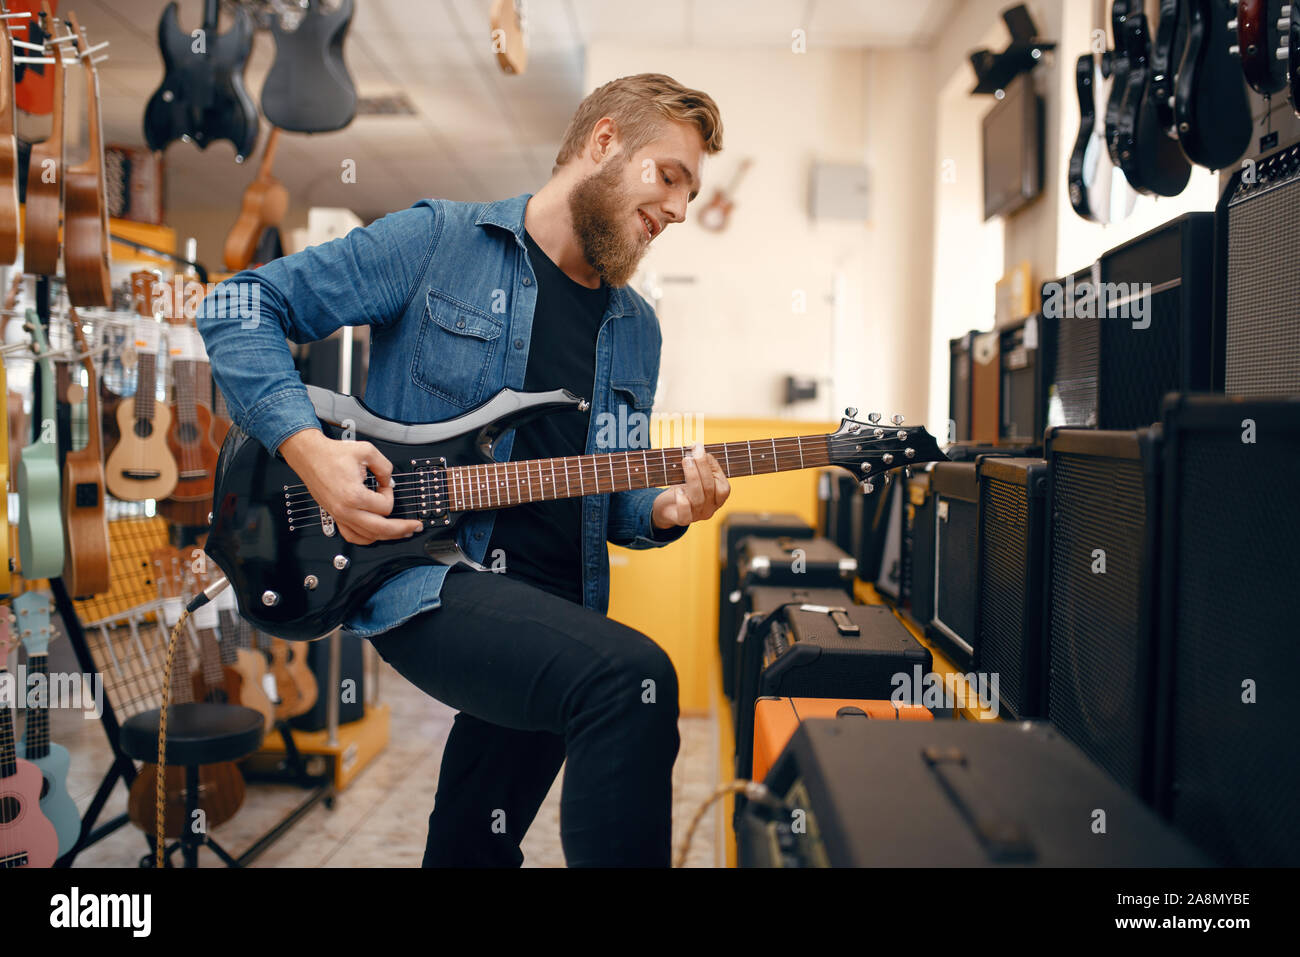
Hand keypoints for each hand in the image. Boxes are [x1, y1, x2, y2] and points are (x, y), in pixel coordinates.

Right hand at [279, 428, 423, 544]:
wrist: (310, 456)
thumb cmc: (332, 454)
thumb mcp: (366, 451)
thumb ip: (385, 466)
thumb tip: (389, 481)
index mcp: (354, 496)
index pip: (385, 506)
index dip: (390, 493)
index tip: (384, 484)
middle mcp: (345, 510)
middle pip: (381, 530)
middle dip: (402, 529)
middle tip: (415, 527)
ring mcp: (339, 516)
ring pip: (367, 537)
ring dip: (387, 536)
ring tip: (402, 533)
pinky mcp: (335, 516)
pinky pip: (352, 536)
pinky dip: (367, 538)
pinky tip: (377, 535)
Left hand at [652, 442, 729, 529]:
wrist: (666, 508)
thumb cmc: (682, 489)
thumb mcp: (694, 476)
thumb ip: (699, 465)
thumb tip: (698, 449)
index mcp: (717, 498)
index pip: (723, 487)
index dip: (714, 468)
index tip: (702, 451)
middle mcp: (710, 508)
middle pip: (709, 488)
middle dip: (702, 467)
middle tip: (693, 452)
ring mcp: (697, 515)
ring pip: (698, 498)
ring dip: (692, 477)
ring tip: (685, 461)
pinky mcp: (682, 519)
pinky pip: (685, 514)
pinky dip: (683, 502)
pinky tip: (678, 491)